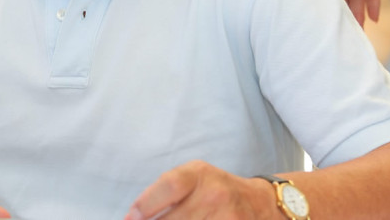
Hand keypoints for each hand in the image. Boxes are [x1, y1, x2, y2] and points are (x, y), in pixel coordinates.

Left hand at [125, 160, 274, 218]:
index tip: (130, 218)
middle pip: (174, 218)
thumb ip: (166, 189)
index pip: (169, 186)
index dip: (145, 204)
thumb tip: (134, 215)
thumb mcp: (194, 175)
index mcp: (199, 174)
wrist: (259, 203)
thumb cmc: (215, 187)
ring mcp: (226, 217)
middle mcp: (214, 195)